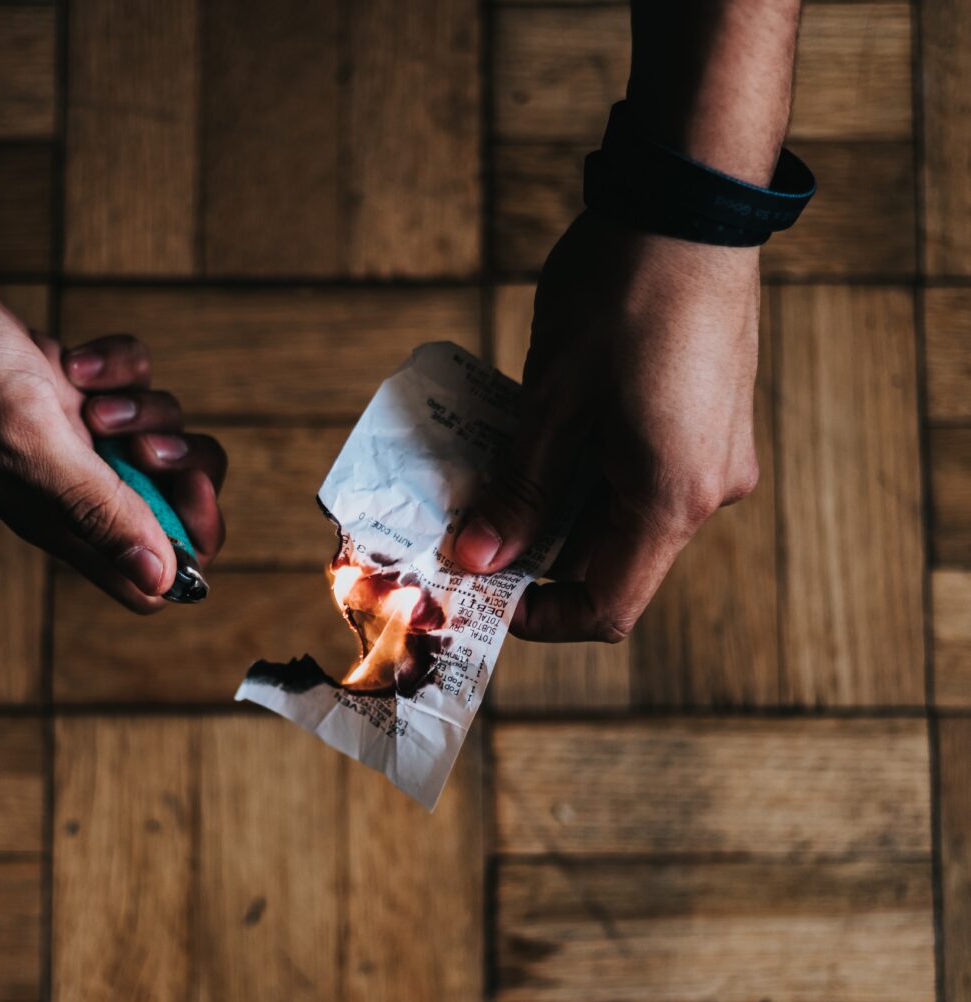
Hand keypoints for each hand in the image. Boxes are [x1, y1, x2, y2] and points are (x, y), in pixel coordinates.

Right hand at [0, 223, 225, 613]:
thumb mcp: (32, 439)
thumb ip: (98, 509)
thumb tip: (162, 578)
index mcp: (64, 522)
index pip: (154, 579)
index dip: (188, 549)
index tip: (184, 495)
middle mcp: (73, 488)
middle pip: (175, 505)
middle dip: (183, 467)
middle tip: (141, 440)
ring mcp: (72, 437)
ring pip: (160, 435)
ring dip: (145, 406)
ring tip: (85, 390)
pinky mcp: (69, 388)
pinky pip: (134, 381)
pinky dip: (119, 363)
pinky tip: (73, 357)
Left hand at [454, 211, 759, 641]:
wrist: (693, 199)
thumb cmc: (623, 292)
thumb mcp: (552, 401)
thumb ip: (518, 491)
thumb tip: (478, 558)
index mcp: (673, 498)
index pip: (610, 607)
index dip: (543, 616)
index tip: (487, 594)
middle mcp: (708, 490)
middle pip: (613, 561)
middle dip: (537, 554)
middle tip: (472, 527)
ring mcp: (715, 455)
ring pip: (623, 516)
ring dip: (558, 509)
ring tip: (497, 474)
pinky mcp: (708, 422)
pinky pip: (642, 475)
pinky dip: (588, 473)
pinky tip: (544, 436)